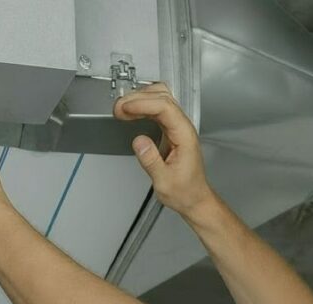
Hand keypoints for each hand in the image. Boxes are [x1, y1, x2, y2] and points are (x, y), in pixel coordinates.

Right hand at [113, 83, 214, 216]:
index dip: (143, 104)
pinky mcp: (171, 130)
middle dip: (138, 98)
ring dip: (140, 99)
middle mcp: (183, 128)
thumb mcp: (164, 182)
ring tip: (121, 109)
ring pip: (161, 99)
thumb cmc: (185, 191)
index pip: (166, 108)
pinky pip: (157, 109)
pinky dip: (142, 106)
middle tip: (118, 109)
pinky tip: (131, 112)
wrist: (194, 198)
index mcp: (185, 136)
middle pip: (163, 97)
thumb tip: (139, 141)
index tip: (125, 108)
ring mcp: (178, 127)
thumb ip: (151, 161)